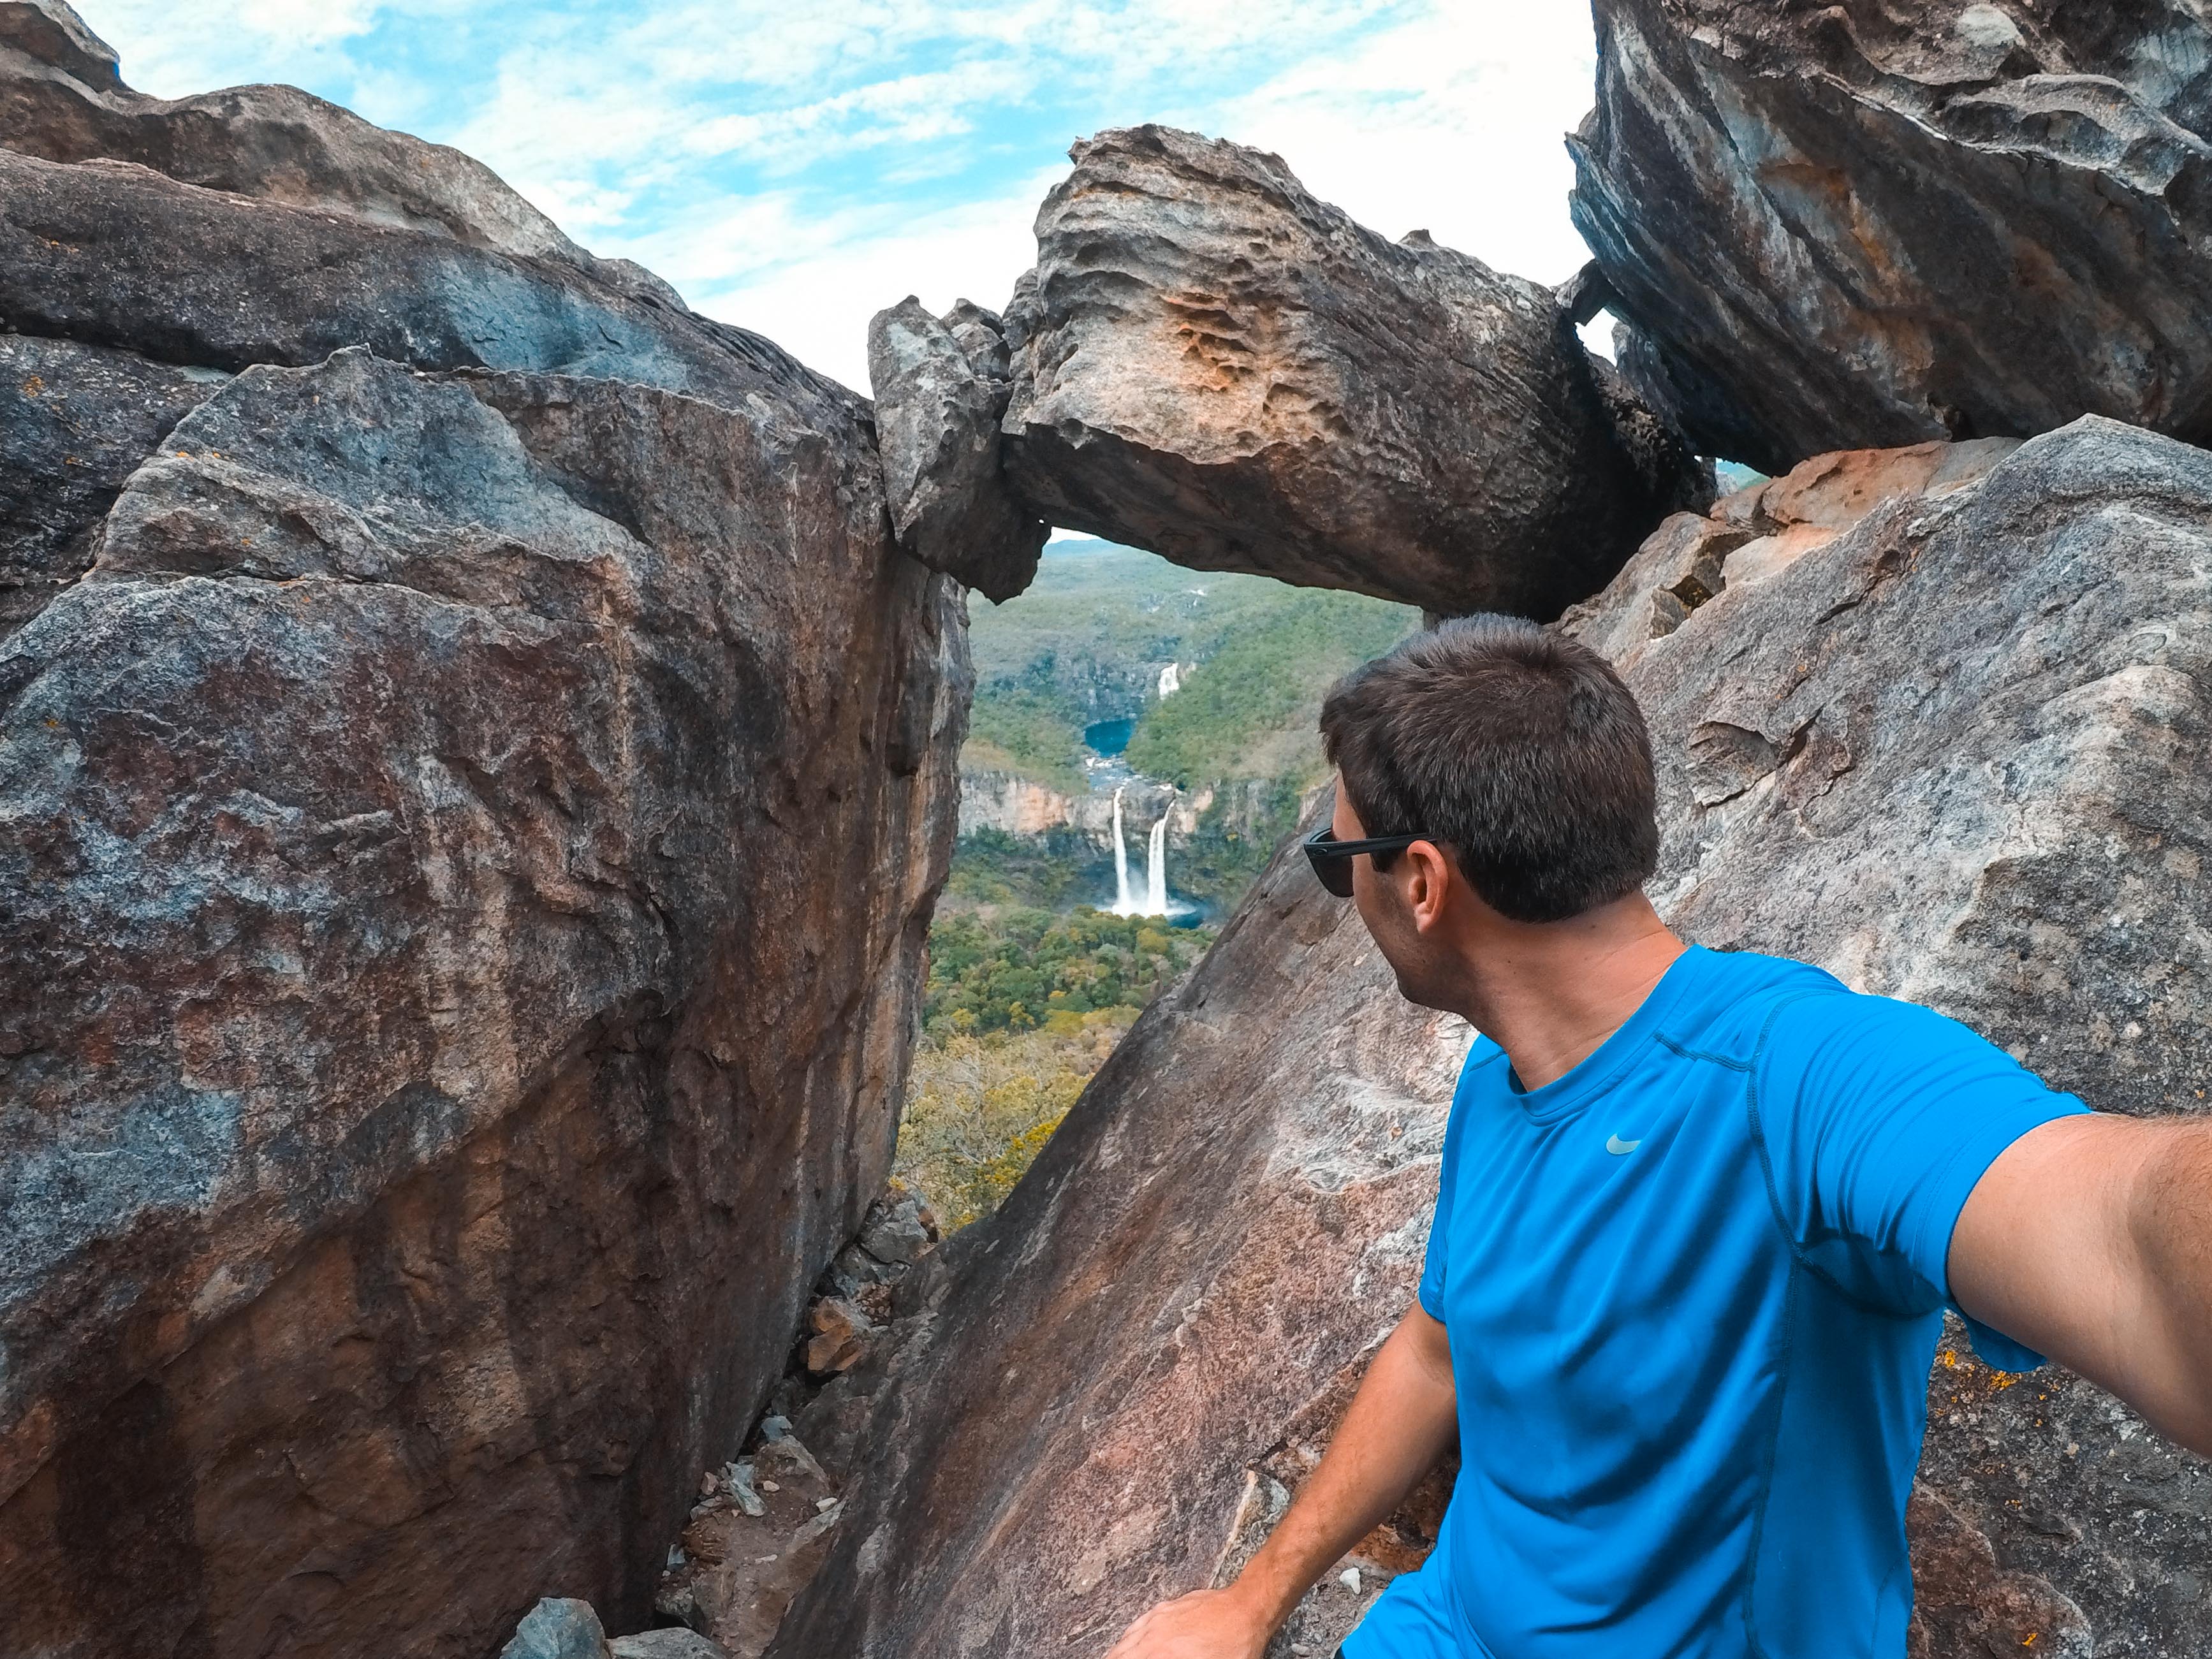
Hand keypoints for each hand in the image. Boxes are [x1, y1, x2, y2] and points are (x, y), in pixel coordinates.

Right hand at [1102, 1586, 1270, 1658]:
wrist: (1245, 1608)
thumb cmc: (1234, 1646)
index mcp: (1161, 1654)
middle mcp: (1154, 1636)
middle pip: (1122, 1654)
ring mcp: (1158, 1619)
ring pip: (1126, 1641)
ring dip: (1118, 1653)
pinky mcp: (1165, 1608)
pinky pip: (1136, 1625)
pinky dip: (1127, 1638)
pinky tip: (1127, 1642)